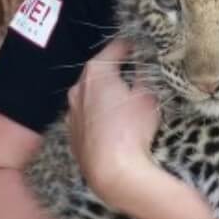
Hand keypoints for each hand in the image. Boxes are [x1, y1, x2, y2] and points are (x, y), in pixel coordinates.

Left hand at [66, 38, 160, 205]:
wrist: (112, 172)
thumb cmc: (131, 129)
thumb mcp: (147, 95)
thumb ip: (144, 73)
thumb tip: (143, 61)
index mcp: (97, 73)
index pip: (116, 48)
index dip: (132, 45)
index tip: (143, 46)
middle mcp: (78, 88)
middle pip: (99, 70)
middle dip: (117, 68)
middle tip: (136, 70)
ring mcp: (71, 112)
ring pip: (91, 93)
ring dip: (106, 92)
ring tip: (125, 98)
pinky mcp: (72, 134)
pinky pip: (87, 115)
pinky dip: (99, 112)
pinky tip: (114, 122)